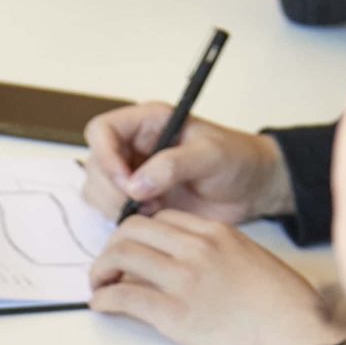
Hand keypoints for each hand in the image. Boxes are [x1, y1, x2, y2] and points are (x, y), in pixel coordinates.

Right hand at [83, 103, 294, 224]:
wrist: (251, 187)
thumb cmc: (236, 160)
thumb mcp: (210, 156)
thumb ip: (173, 165)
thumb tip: (136, 185)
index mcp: (147, 123)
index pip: (101, 131)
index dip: (105, 156)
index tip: (128, 182)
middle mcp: (134, 147)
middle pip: (94, 165)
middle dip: (112, 189)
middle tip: (142, 205)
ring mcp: (134, 175)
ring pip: (98, 191)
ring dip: (116, 207)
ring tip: (154, 210)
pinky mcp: (140, 202)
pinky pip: (113, 212)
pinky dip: (125, 221)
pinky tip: (156, 219)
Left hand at [90, 213, 345, 344]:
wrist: (296, 337)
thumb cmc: (284, 306)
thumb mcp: (252, 259)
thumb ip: (218, 253)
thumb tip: (188, 263)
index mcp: (217, 232)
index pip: (162, 218)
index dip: (140, 233)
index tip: (134, 249)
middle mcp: (197, 248)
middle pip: (132, 229)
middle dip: (112, 246)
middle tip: (109, 265)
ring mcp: (184, 279)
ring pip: (121, 256)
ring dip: (101, 270)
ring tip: (100, 284)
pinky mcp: (175, 314)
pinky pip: (124, 296)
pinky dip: (104, 298)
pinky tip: (102, 304)